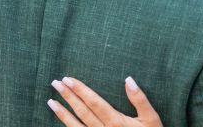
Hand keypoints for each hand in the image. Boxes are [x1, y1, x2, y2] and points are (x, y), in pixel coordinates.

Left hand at [47, 76, 162, 126]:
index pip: (94, 102)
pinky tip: (61, 123)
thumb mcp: (151, 118)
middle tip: (56, 83)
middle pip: (82, 112)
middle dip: (68, 96)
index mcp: (116, 122)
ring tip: (51, 101)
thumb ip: (139, 99)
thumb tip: (128, 79)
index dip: (80, 90)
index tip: (68, 79)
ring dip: (63, 114)